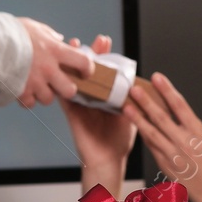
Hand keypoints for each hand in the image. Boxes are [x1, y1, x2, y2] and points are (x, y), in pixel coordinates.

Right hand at [19, 18, 93, 107]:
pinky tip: (22, 90)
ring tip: (34, 85)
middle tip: (59, 84)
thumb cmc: (10, 32)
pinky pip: (29, 104)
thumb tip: (60, 39)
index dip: (87, 69)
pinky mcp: (20, 92)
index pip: (83, 62)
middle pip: (70, 90)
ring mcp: (34, 83)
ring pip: (48, 99)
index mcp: (55, 50)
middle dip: (66, 89)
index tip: (84, 72)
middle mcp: (48, 69)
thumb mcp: (34, 27)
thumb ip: (50, 35)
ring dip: (43, 94)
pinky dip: (26, 99)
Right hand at [59, 35, 137, 170]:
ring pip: (76, 77)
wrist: (108, 161)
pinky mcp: (72, 113)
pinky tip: (61, 69)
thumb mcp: (131, 115)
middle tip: (97, 40)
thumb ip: (133, 99)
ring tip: (75, 44)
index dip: (105, 56)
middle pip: (90, 70)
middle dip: (93, 53)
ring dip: (73, 61)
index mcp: (107, 95)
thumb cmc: (119, 140)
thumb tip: (140, 81)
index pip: (105, 70)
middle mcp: (93, 97)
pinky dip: (63, 82)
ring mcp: (81, 103)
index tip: (106, 41)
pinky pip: (65, 95)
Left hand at [123, 73, 201, 200]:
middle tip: (135, 88)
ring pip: (151, 133)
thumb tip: (175, 107)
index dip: (167, 90)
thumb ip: (191, 123)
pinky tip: (136, 123)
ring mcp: (173, 154)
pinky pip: (151, 146)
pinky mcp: (164, 164)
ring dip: (138, 118)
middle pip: (162, 118)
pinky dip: (143, 133)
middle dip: (147, 101)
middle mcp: (184, 143)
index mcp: (197, 132)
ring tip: (127, 106)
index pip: (180, 106)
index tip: (157, 77)